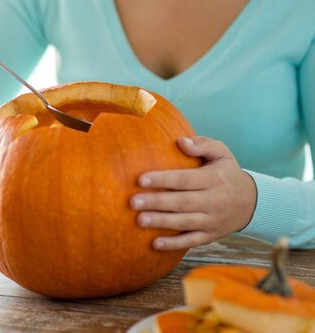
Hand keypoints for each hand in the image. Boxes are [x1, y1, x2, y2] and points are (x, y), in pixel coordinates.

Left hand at [129, 136, 256, 250]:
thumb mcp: (221, 153)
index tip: (141, 179)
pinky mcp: (210, 235)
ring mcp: (212, 220)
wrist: (251, 202)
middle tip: (133, 202)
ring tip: (139, 220)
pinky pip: (191, 241)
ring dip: (161, 222)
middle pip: (182, 202)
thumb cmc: (226, 173)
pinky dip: (174, 244)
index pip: (185, 179)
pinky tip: (155, 244)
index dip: (163, 179)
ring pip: (185, 223)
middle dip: (157, 202)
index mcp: (214, 179)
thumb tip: (180, 141)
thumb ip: (202, 144)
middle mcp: (214, 201)